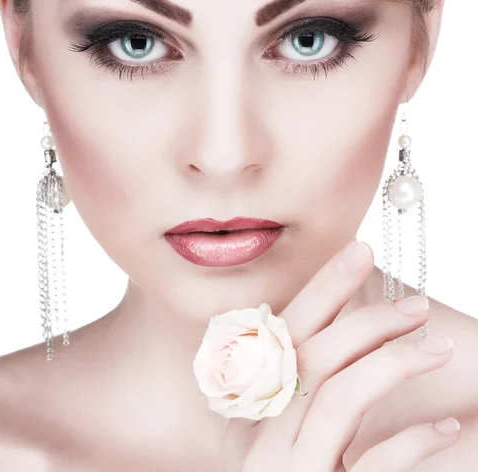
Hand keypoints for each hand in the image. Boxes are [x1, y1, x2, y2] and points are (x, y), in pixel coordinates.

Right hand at [222, 241, 458, 471]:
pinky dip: (409, 446)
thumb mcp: (288, 435)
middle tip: (415, 303)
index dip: (322, 289)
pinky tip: (448, 434)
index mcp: (253, 409)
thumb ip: (300, 391)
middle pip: (311, 358)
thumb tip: (341, 334)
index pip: (286, 333)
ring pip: (336, 400)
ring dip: (390, 365)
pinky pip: (366, 468)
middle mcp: (263, 437)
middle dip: (364, 319)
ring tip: (437, 348)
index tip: (359, 251)